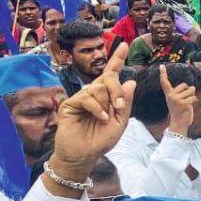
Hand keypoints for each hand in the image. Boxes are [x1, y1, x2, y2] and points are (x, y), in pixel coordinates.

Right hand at [50, 42, 134, 175]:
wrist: (84, 155)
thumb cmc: (101, 140)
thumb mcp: (120, 122)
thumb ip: (125, 103)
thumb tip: (130, 81)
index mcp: (107, 97)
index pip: (112, 75)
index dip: (118, 59)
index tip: (125, 45)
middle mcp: (94, 94)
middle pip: (108, 78)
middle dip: (117, 90)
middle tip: (119, 107)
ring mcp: (81, 98)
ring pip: (98, 88)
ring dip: (106, 103)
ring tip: (106, 118)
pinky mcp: (70, 104)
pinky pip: (87, 97)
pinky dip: (96, 108)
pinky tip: (100, 118)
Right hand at [160, 65, 197, 136]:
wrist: (178, 123)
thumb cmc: (180, 111)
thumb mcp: (177, 100)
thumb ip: (181, 93)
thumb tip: (191, 87)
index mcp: (168, 94)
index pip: (165, 82)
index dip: (163, 74)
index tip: (161, 66)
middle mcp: (171, 96)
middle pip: (186, 85)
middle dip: (188, 91)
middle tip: (184, 101)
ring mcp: (177, 99)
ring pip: (191, 91)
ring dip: (192, 97)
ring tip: (186, 104)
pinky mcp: (184, 103)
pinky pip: (194, 97)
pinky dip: (194, 101)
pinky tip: (189, 107)